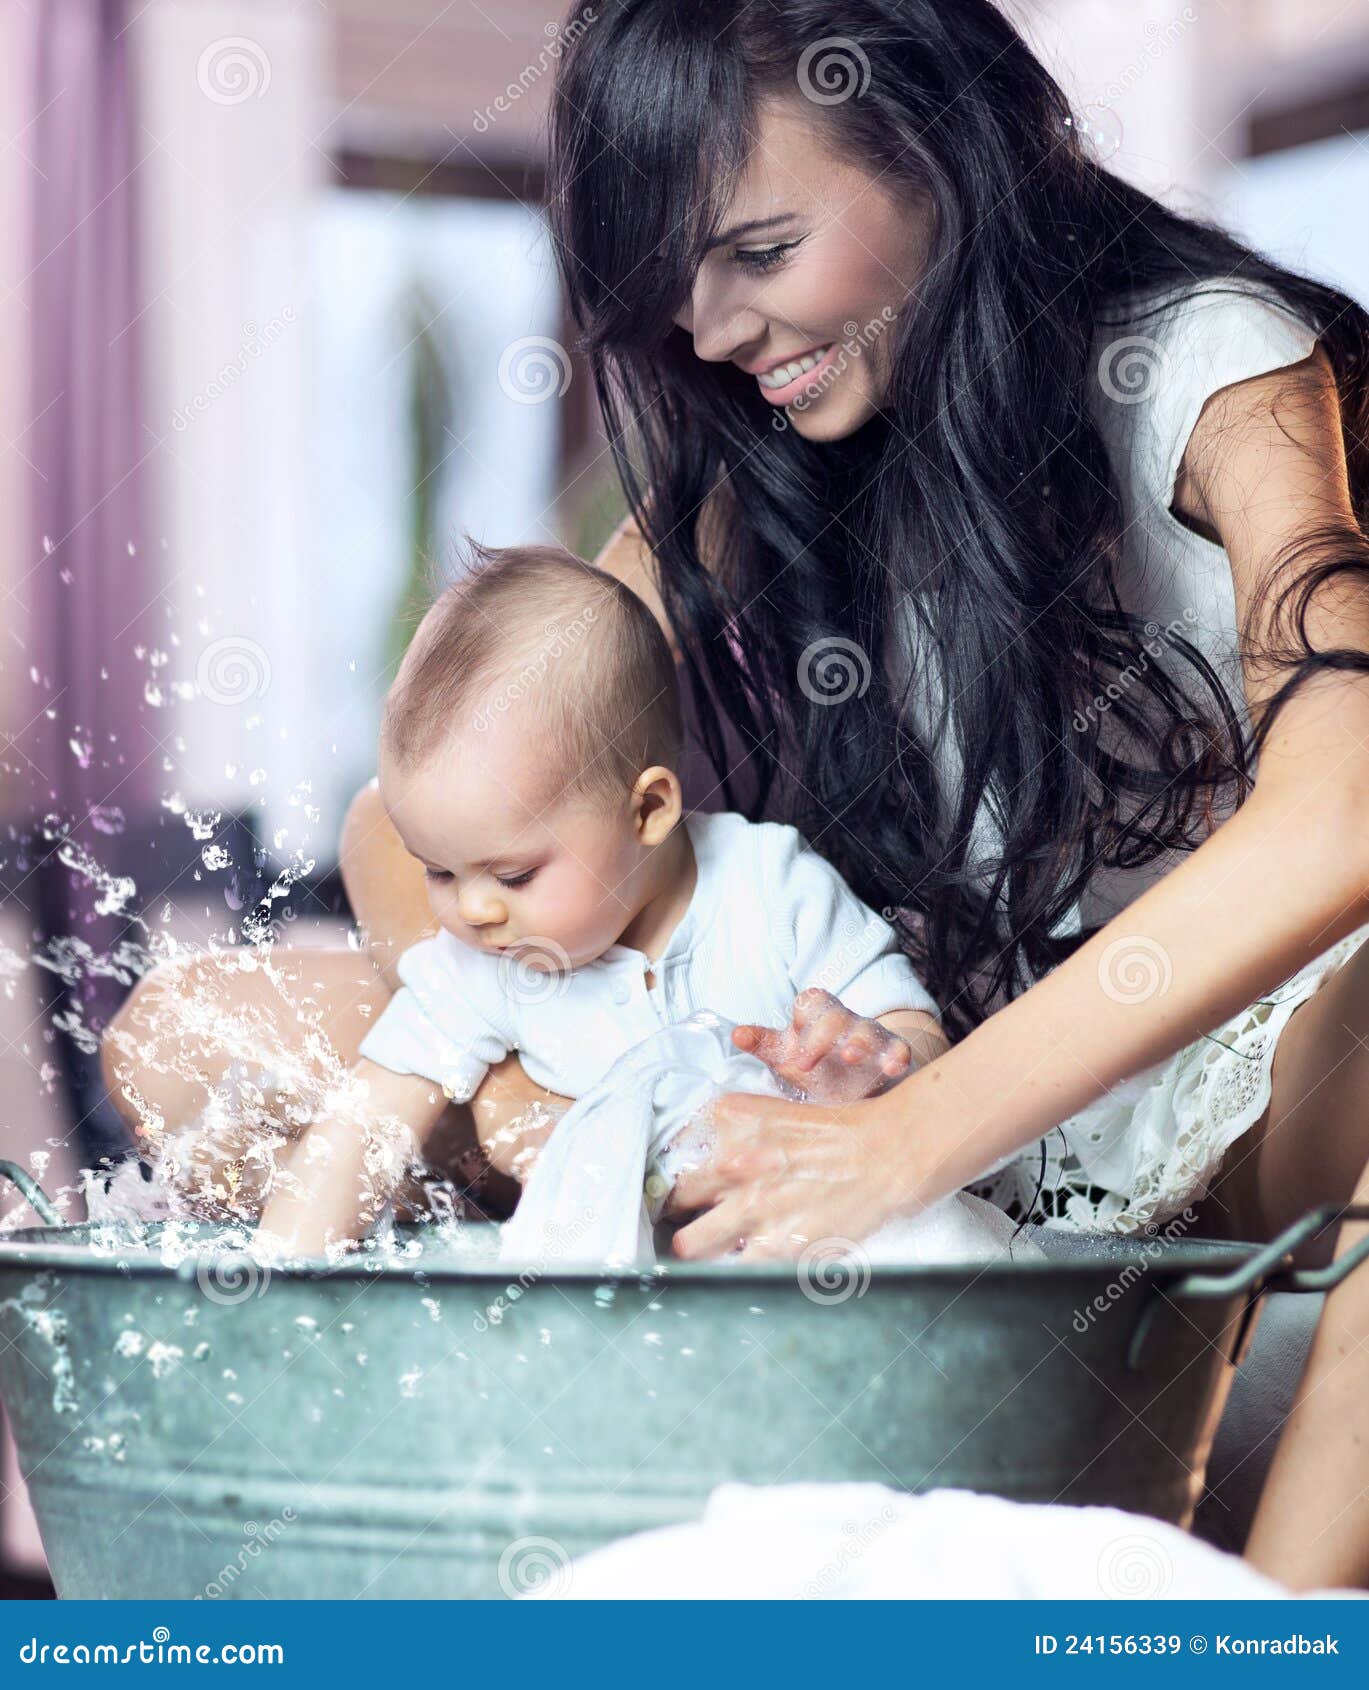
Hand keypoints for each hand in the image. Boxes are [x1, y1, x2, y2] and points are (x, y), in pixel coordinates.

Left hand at [664, 1086, 927, 1261]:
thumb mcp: (772, 1112)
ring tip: (705, 1248)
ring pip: (690, 1245)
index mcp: (728, 1120)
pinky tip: (737, 1266)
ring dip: (696, 1248)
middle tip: (685, 1218)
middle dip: (676, 1211)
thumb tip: (697, 1160)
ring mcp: (752, 1208)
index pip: (668, 1151)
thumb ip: (731, 1132)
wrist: (886, 1154)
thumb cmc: (837, 1131)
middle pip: (672, 1198)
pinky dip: (731, 1272)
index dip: (666, 1172)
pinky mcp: (777, 1245)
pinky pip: (732, 1272)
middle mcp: (731, 1162)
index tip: (668, 1186)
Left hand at [731, 988, 911, 1104]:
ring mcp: (872, 1037)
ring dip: (860, 1043)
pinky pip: (899, 1050)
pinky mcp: (893, 1055)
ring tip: (850, 1057)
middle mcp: (846, 1021)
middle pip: (837, 1015)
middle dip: (823, 1036)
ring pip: (869, 1030)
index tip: (794, 1058)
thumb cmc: (819, 1067)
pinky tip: (893, 1067)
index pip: (810, 1004)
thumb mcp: (787, 1057)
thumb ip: (763, 1044)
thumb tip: (736, 1034)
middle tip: (805, 1064)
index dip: (802, 1025)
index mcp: (817, 1017)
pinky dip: (897, 1056)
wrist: (859, 1086)